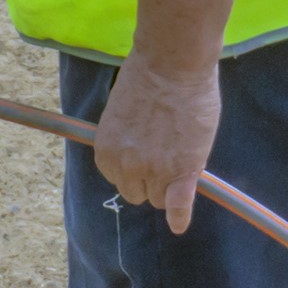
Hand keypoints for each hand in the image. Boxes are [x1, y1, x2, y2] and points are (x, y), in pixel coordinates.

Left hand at [92, 52, 221, 234]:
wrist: (172, 64)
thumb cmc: (147, 79)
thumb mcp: (121, 114)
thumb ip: (125, 142)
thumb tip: (133, 155)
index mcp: (106, 151)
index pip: (118, 178)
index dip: (135, 168)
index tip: (146, 155)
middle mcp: (125, 165)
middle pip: (137, 192)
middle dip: (149, 180)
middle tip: (165, 157)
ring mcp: (153, 170)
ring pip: (159, 198)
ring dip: (168, 186)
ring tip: (181, 158)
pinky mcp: (182, 172)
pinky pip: (179, 205)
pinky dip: (180, 215)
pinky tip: (179, 223)